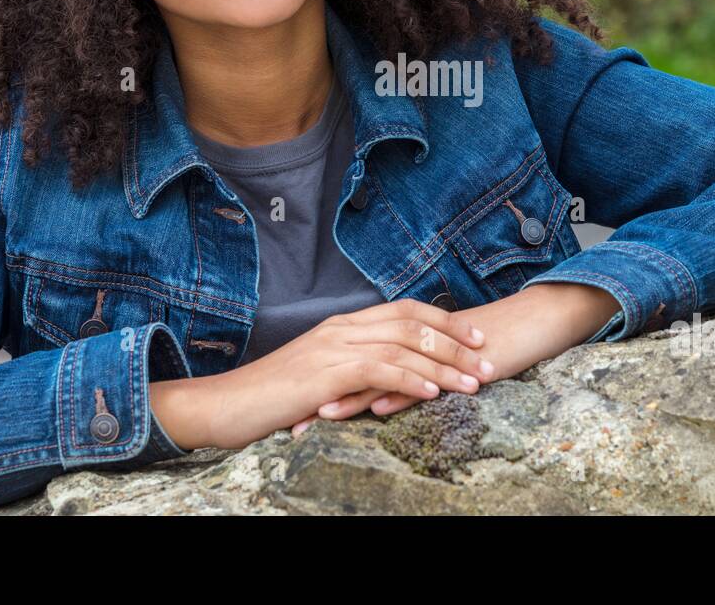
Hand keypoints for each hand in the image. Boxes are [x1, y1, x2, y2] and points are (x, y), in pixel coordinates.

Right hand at [203, 297, 493, 448]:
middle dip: (455, 340)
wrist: (227, 404)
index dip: (443, 321)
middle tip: (487, 357)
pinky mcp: (327, 372)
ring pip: (403, 346)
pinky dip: (412, 379)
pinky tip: (435, 392)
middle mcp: (342, 328)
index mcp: (341, 324)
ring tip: (474, 381)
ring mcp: (333, 347)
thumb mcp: (317, 376)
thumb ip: (351, 368)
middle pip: (411, 324)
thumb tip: (386, 377)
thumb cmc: (270, 397)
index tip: (474, 334)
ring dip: (444, 365)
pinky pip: (380, 370)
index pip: (403, 310)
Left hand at [291, 282, 619, 433]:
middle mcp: (413, 339)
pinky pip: (423, 376)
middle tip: (290, 416)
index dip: (325, 380)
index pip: (355, 359)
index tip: (294, 402)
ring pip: (384, 370)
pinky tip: (375, 407)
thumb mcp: (443, 360)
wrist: (533, 323)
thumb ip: (411, 371)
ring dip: (350, 394)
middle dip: (324, 390)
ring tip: (319, 414)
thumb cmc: (493, 343)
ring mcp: (432, 349)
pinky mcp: (455, 360)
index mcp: (405, 338)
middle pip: (358, 364)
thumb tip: (380, 394)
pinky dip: (398, 392)